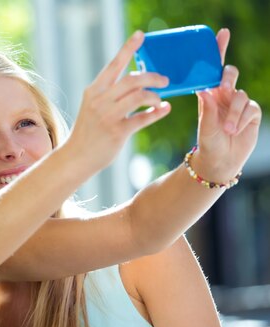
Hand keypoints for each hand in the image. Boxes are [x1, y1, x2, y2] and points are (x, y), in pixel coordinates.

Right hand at [68, 30, 170, 169]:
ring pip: (139, 96)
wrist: (76, 157)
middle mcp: (99, 101)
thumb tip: (139, 83)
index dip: (128, 48)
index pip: (114, 65)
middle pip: (132, 79)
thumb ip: (111, 94)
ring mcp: (108, 116)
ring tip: (160, 99)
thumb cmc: (88, 131)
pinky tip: (164, 110)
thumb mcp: (93, 107)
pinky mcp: (117, 132)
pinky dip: (157, 113)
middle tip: (164, 80)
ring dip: (155, 96)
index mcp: (94, 91)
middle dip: (152, 77)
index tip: (140, 35)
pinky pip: (143, 118)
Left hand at [193, 28, 261, 181]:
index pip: (212, 70)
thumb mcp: (205, 128)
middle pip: (230, 74)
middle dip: (228, 77)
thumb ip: (207, 110)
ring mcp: (238, 103)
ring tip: (227, 129)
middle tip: (224, 88)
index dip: (218, 51)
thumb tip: (205, 90)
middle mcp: (223, 96)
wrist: (221, 161)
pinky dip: (243, 118)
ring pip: (240, 95)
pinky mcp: (251, 112)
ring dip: (234, 113)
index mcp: (208, 95)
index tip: (222, 33)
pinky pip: (251, 108)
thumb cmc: (207, 143)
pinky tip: (236, 130)